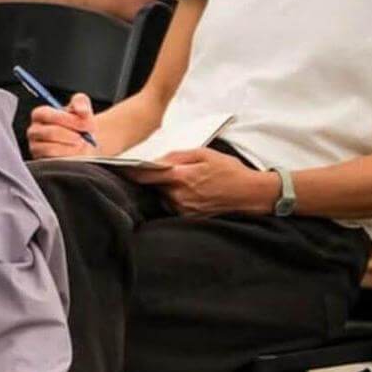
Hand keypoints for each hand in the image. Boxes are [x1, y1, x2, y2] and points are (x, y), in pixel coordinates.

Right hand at [26, 93, 97, 159]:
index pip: (47, 114)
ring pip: (52, 149)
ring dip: (71, 148)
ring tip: (81, 146)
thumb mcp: (81, 106)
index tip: (85, 124)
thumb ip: (81, 102)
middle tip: (85, 138)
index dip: (68, 119)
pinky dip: (69, 159)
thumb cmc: (79, 123)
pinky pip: (55, 163)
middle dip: (72, 135)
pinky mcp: (42, 163)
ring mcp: (36, 148)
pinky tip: (77, 155)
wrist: (85, 142)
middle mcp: (34, 131)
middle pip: (50, 133)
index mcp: (40, 114)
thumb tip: (82, 111)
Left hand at [133, 148, 277, 216]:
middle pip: (153, 186)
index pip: (146, 175)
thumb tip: (156, 160)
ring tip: (185, 182)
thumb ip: (176, 156)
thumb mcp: (203, 154)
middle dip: (154, 178)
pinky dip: (175, 198)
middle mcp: (180, 197)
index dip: (130, 171)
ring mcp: (184, 210)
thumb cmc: (230, 171)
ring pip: (163, 196)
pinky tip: (189, 192)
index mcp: (181, 177)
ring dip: (165, 189)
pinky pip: (173, 206)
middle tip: (162, 170)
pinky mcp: (190, 218)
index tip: (119, 167)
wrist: (252, 194)